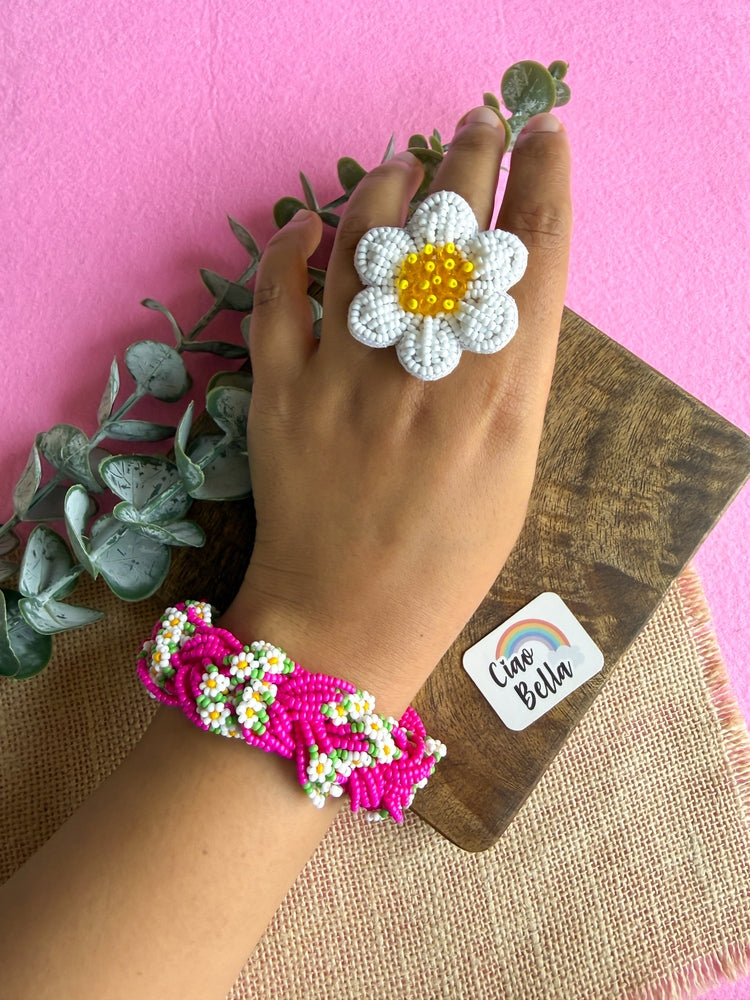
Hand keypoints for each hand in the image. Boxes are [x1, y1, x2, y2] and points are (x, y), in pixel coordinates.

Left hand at [223, 107, 571, 714]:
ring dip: (390, 184)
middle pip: (456, 227)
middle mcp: (428, 371)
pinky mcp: (281, 390)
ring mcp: (346, 376)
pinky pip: (278, 292)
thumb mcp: (513, 471)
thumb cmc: (448, 559)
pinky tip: (309, 221)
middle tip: (479, 122)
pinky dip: (291, 244)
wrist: (349, 618)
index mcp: (501, 395)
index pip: (535, 253)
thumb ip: (512, 378)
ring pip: (368, 238)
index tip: (546, 136)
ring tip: (405, 162)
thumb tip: (498, 295)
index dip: (545, 177)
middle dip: (475, 154)